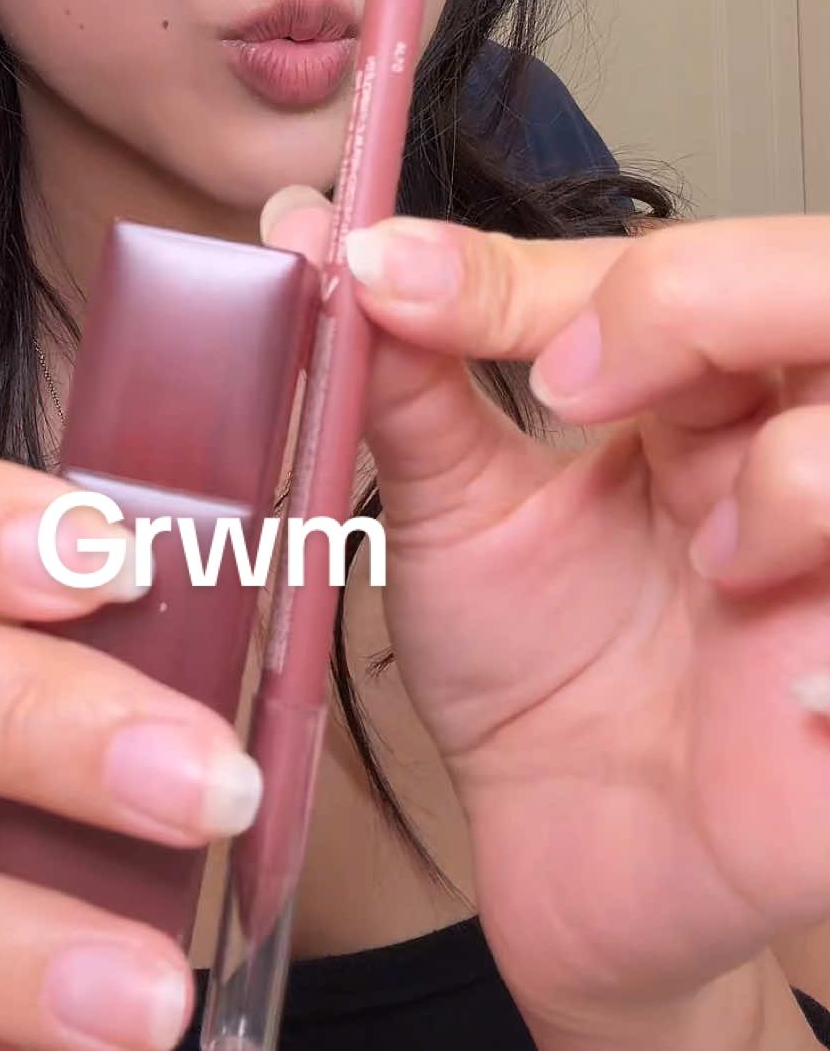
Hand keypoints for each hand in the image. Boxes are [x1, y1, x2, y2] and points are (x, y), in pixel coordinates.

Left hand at [263, 193, 829, 1036]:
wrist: (571, 860)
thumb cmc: (530, 675)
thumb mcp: (458, 513)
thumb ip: (406, 374)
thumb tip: (307, 227)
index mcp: (691, 394)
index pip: (652, 267)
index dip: (532, 269)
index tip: (386, 275)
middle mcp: (790, 444)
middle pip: (818, 282)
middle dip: (697, 300)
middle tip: (572, 382)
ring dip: (791, 469)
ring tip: (706, 552)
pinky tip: (785, 681)